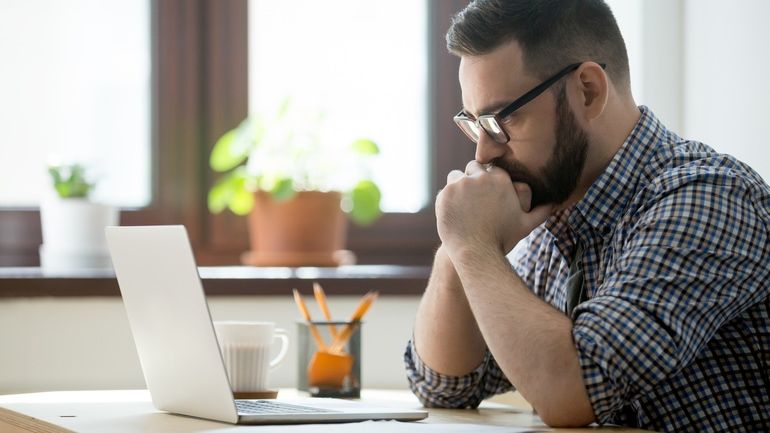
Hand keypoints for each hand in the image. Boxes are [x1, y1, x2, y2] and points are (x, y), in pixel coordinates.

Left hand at [436, 161, 554, 257]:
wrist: (476, 253)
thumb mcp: (526, 225)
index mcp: (500, 179)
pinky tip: (455, 213)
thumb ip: (541, 211)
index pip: (490, 169)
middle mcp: (479, 177)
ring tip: (463, 205)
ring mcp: (460, 185)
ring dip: (458, 187)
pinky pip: (444, 190)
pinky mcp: (444, 194)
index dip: (488, 180)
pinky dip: (447, 200)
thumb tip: (556, 203)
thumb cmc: (503, 239)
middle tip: (474, 200)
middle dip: (473, 180)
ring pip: (456, 177)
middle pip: (473, 168)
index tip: (487, 195)